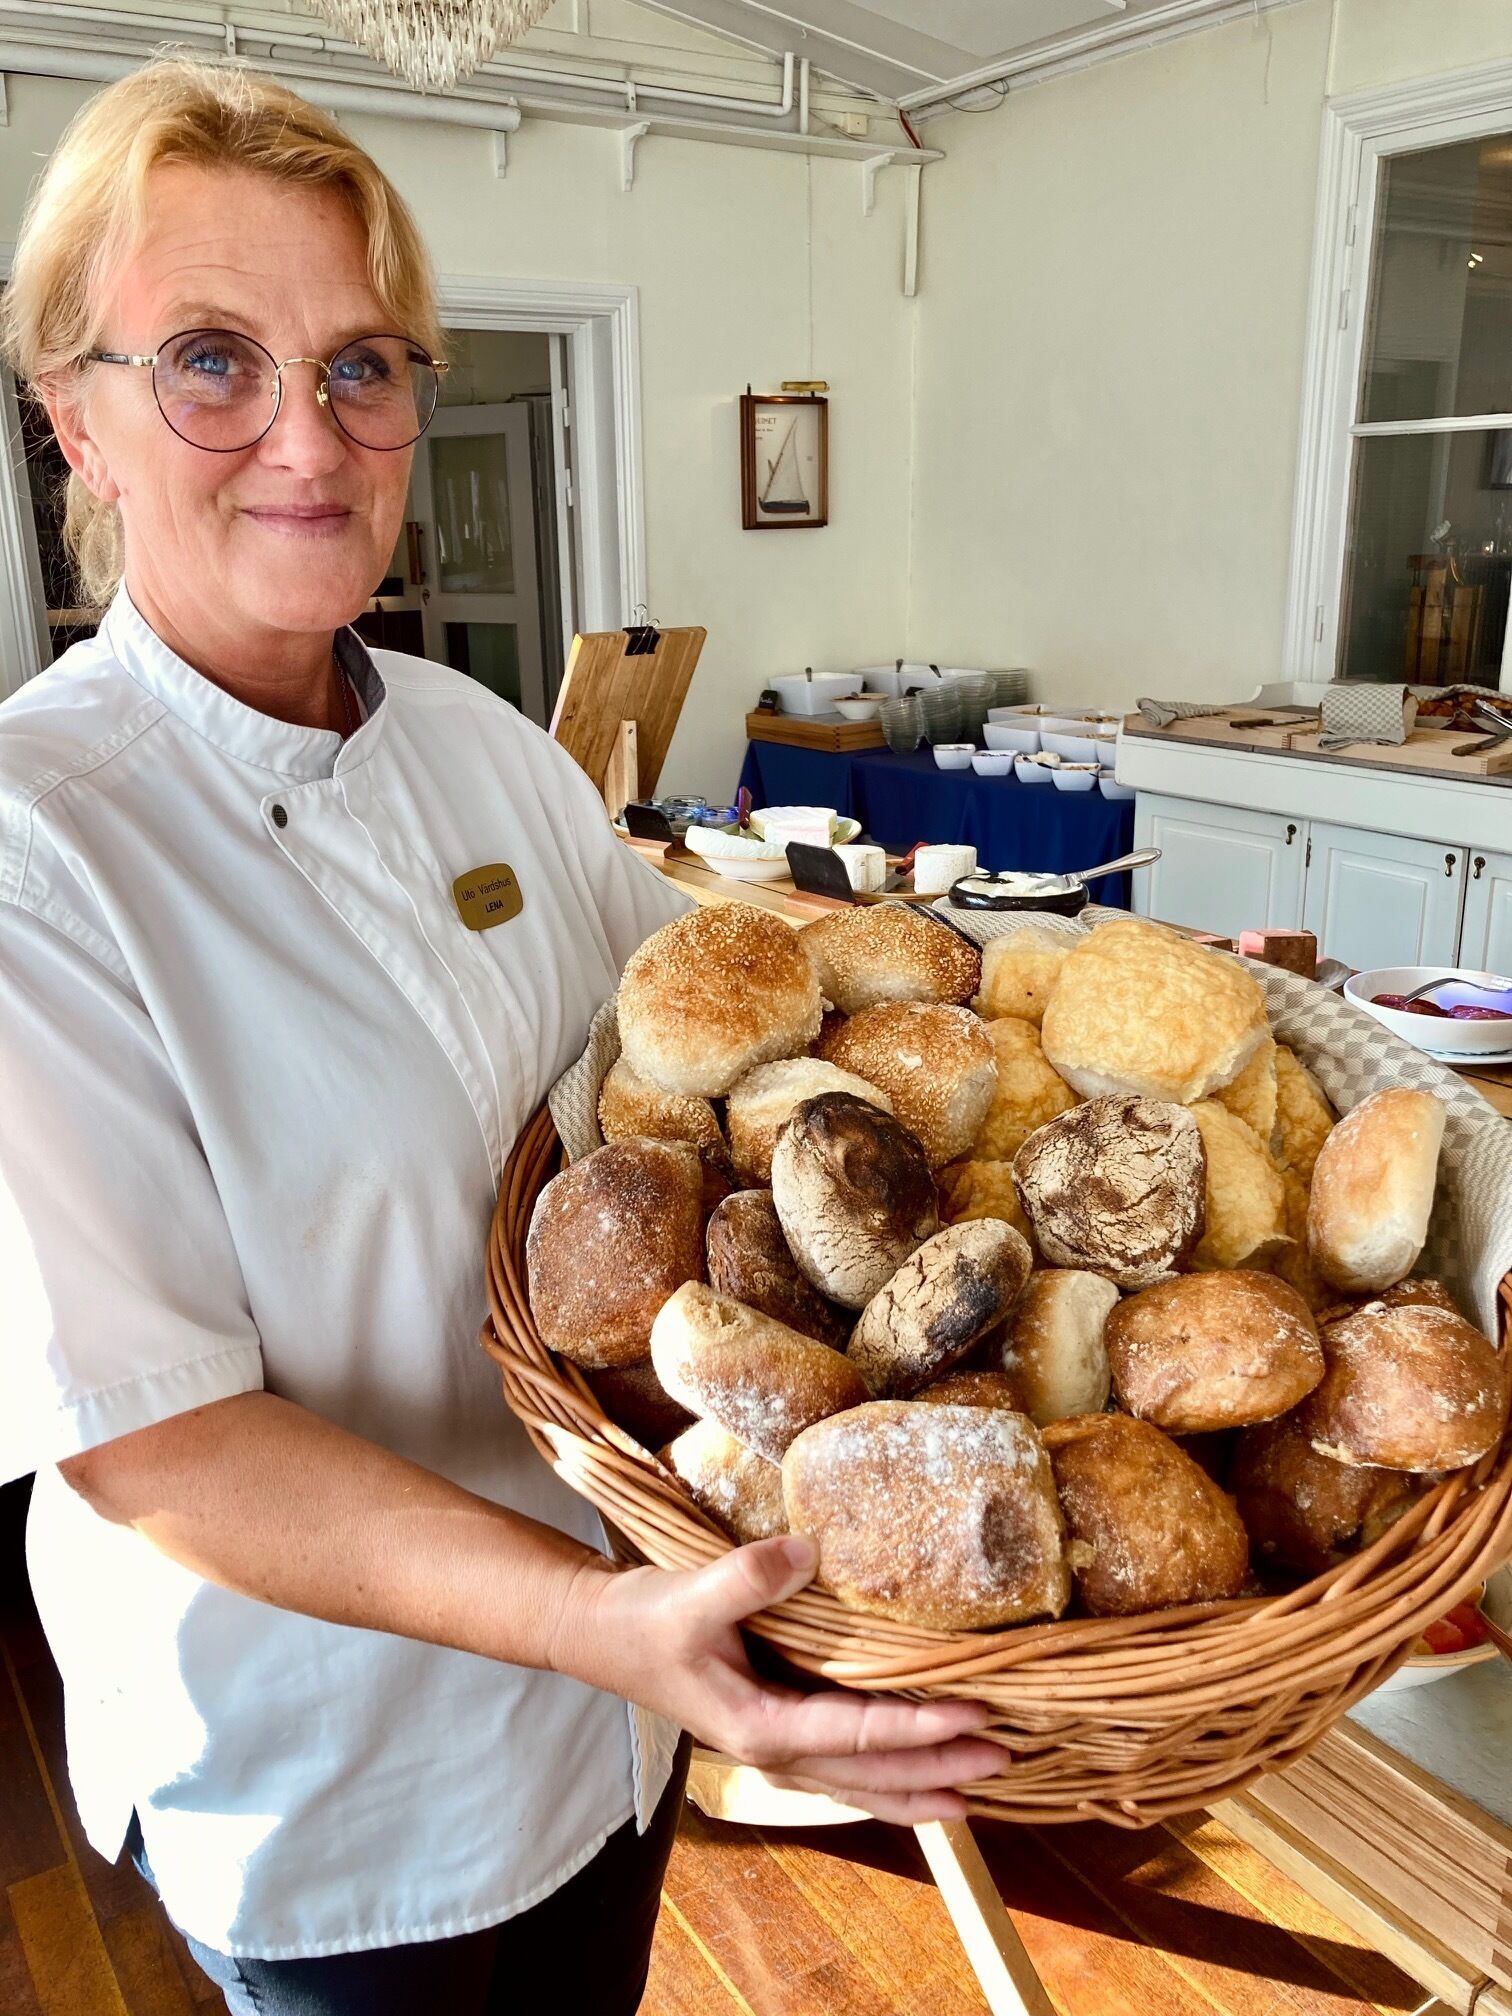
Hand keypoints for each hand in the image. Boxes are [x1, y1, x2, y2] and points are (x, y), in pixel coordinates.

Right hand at [555, 1536, 1000, 1824]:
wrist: (600, 1635)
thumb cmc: (644, 1620)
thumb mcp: (691, 1595)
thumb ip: (747, 1577)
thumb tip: (806, 1551)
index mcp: (761, 1727)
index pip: (857, 1733)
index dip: (919, 1727)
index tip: (974, 1714)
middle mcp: (774, 1751)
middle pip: (871, 1774)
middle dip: (938, 1770)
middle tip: (1003, 1761)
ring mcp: (773, 1749)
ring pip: (859, 1783)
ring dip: (917, 1787)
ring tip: (975, 1793)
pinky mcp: (771, 1731)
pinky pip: (841, 1769)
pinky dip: (883, 1778)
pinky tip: (911, 1778)